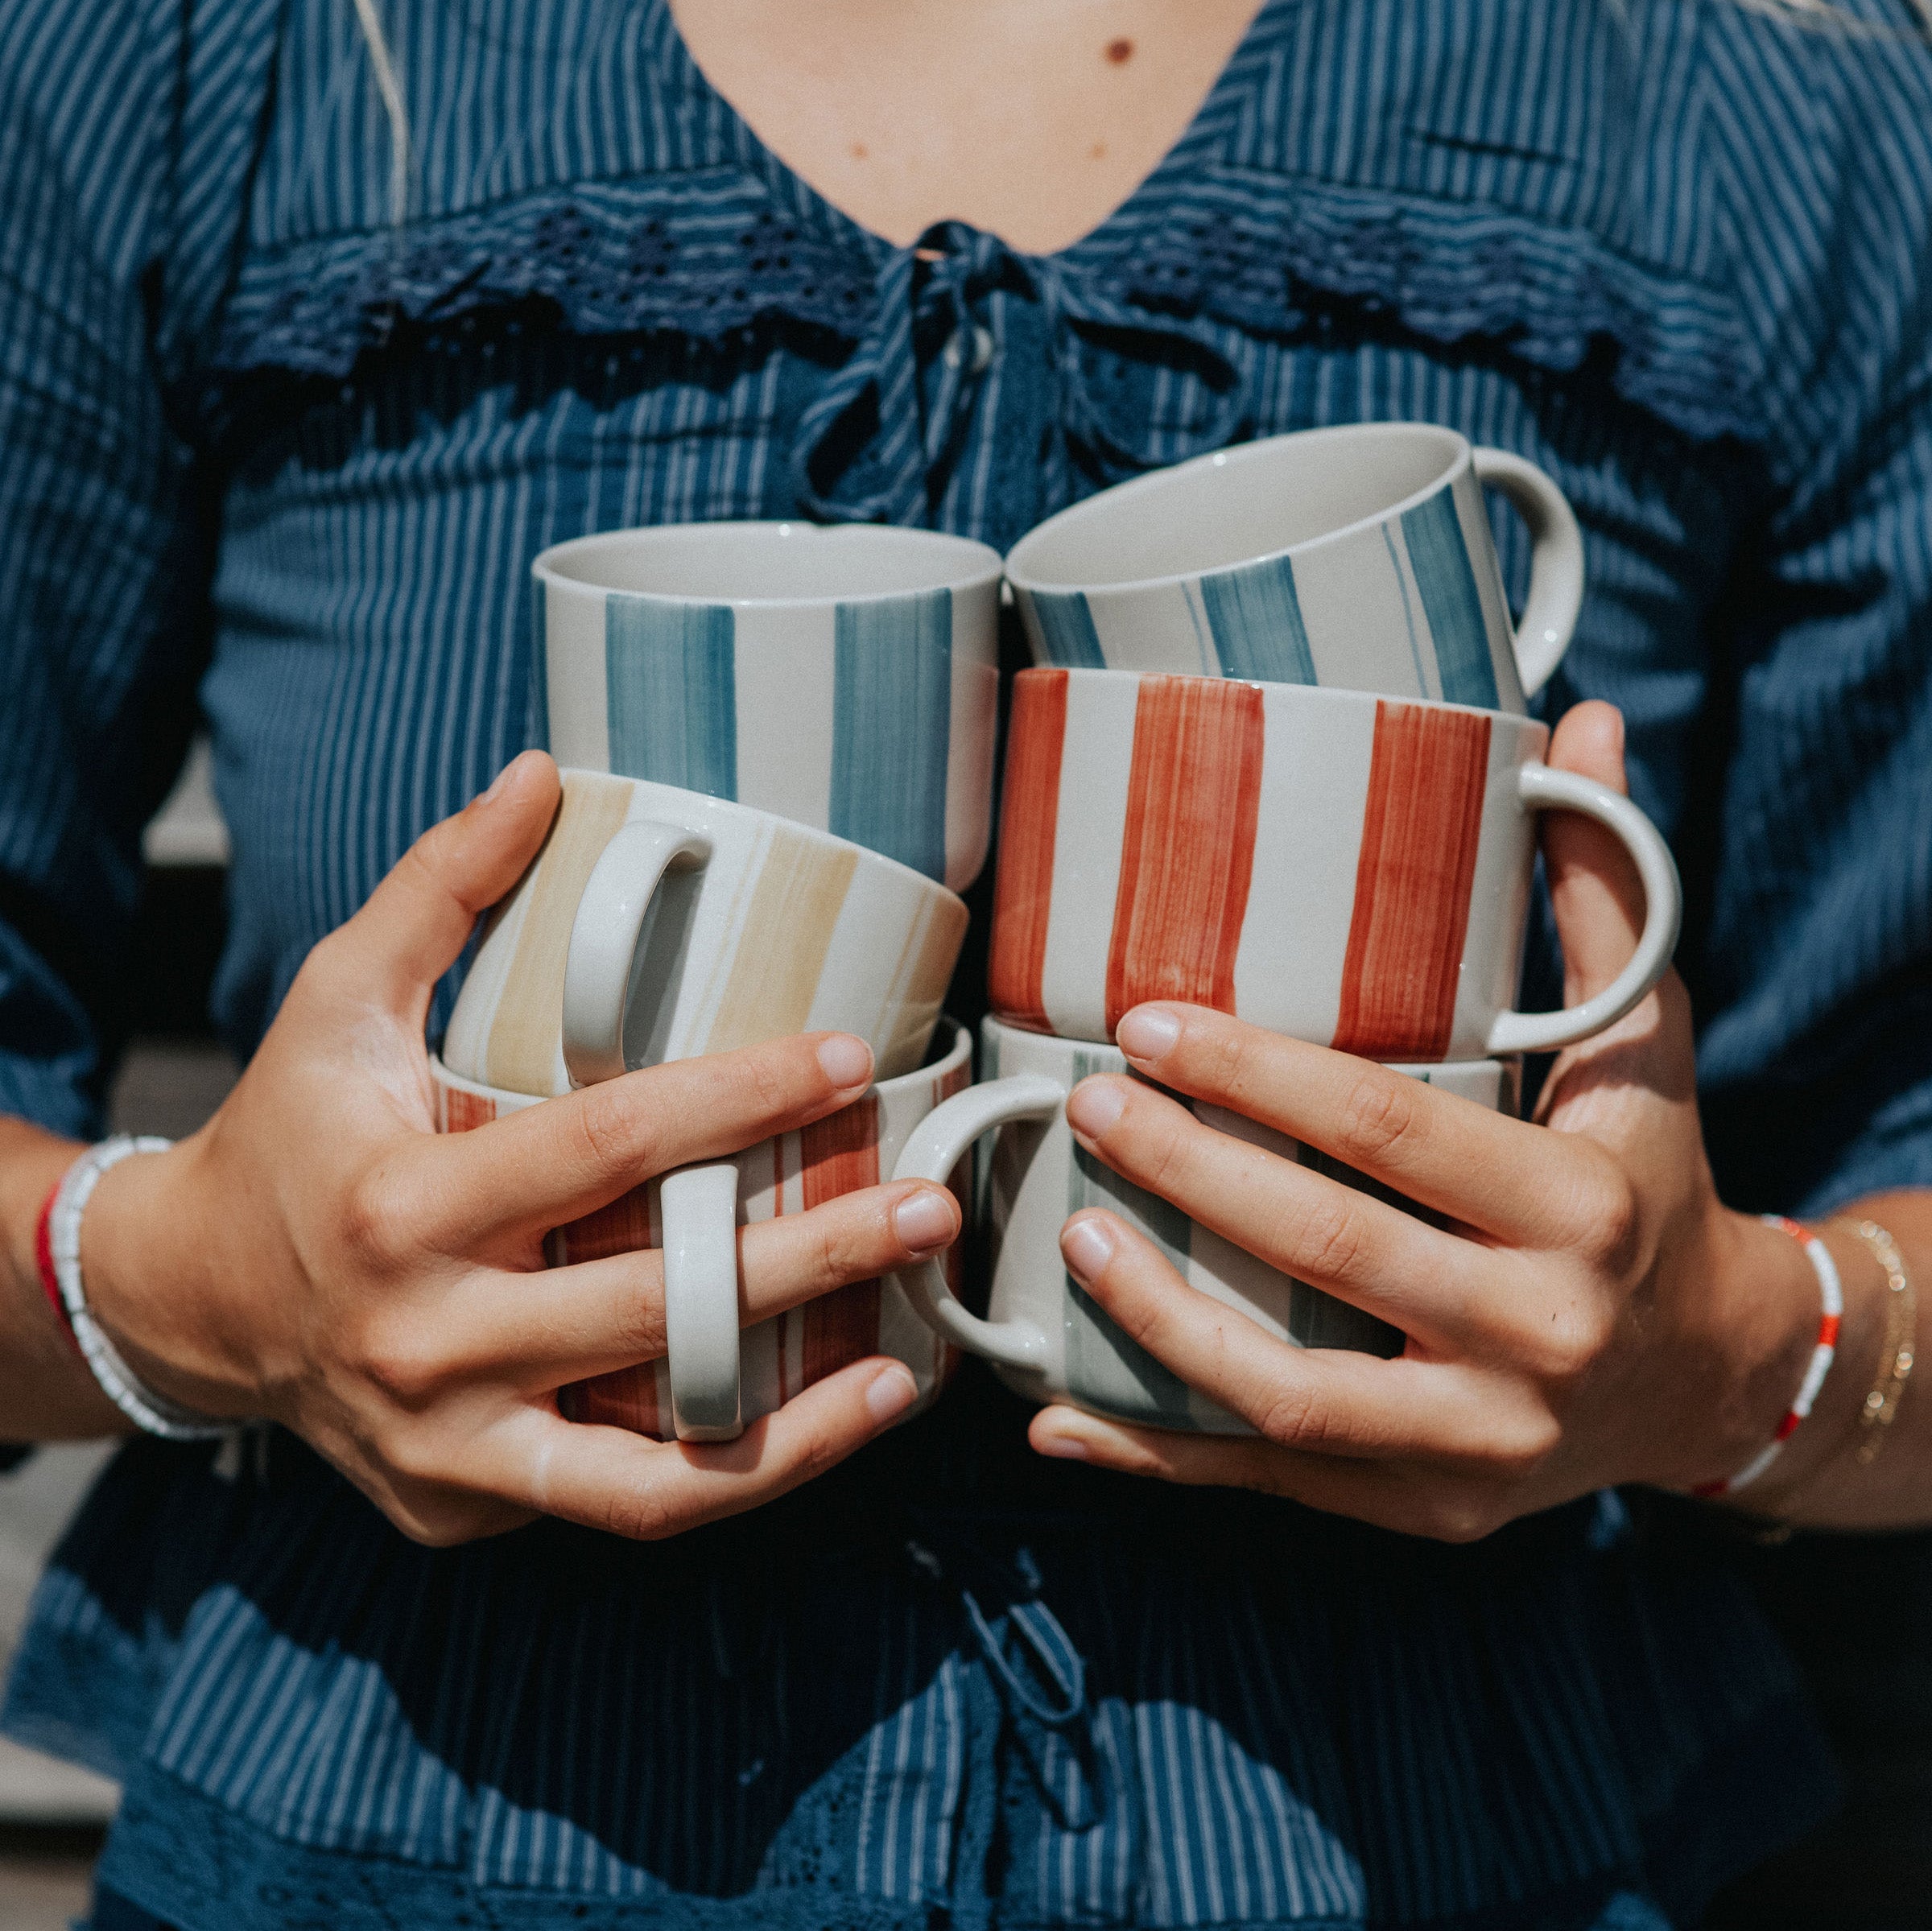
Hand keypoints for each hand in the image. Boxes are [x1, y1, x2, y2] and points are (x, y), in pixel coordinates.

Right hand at [78, 752, 960, 1545]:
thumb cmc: (287, 1134)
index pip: (601, 1147)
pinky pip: (623, 1502)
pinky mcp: (469, 1501)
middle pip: (648, 1307)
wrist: (189, 1306)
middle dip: (806, 1260)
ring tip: (912, 1365)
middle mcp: (425, 1337)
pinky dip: (734, 1476)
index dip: (732, 1100)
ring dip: (798, 1424)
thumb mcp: (336, 996)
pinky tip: (830, 1422)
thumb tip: (541, 774)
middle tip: (930, 1209)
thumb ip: (440, 887)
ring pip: (650, 1467)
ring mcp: (447, 1444)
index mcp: (400, 1203)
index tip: (843, 1058)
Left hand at [1025, 703, 1830, 1538]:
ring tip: (1068, 1239)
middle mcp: (1540, 1334)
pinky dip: (1161, 1460)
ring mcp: (1486, 1442)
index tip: (1148, 1023)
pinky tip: (1064, 1415)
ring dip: (1156, 1321)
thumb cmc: (1652, 1183)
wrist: (1711, 1375)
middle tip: (1086, 1105)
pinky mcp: (1436, 1508)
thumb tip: (1588, 730)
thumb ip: (1602, 896)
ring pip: (1289, 1396)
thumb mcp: (1646, 1046)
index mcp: (1581, 1206)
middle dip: (1188, 1172)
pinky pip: (1278, 1486)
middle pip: (1326, 1251)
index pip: (1387, 1130)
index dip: (1255, 1076)